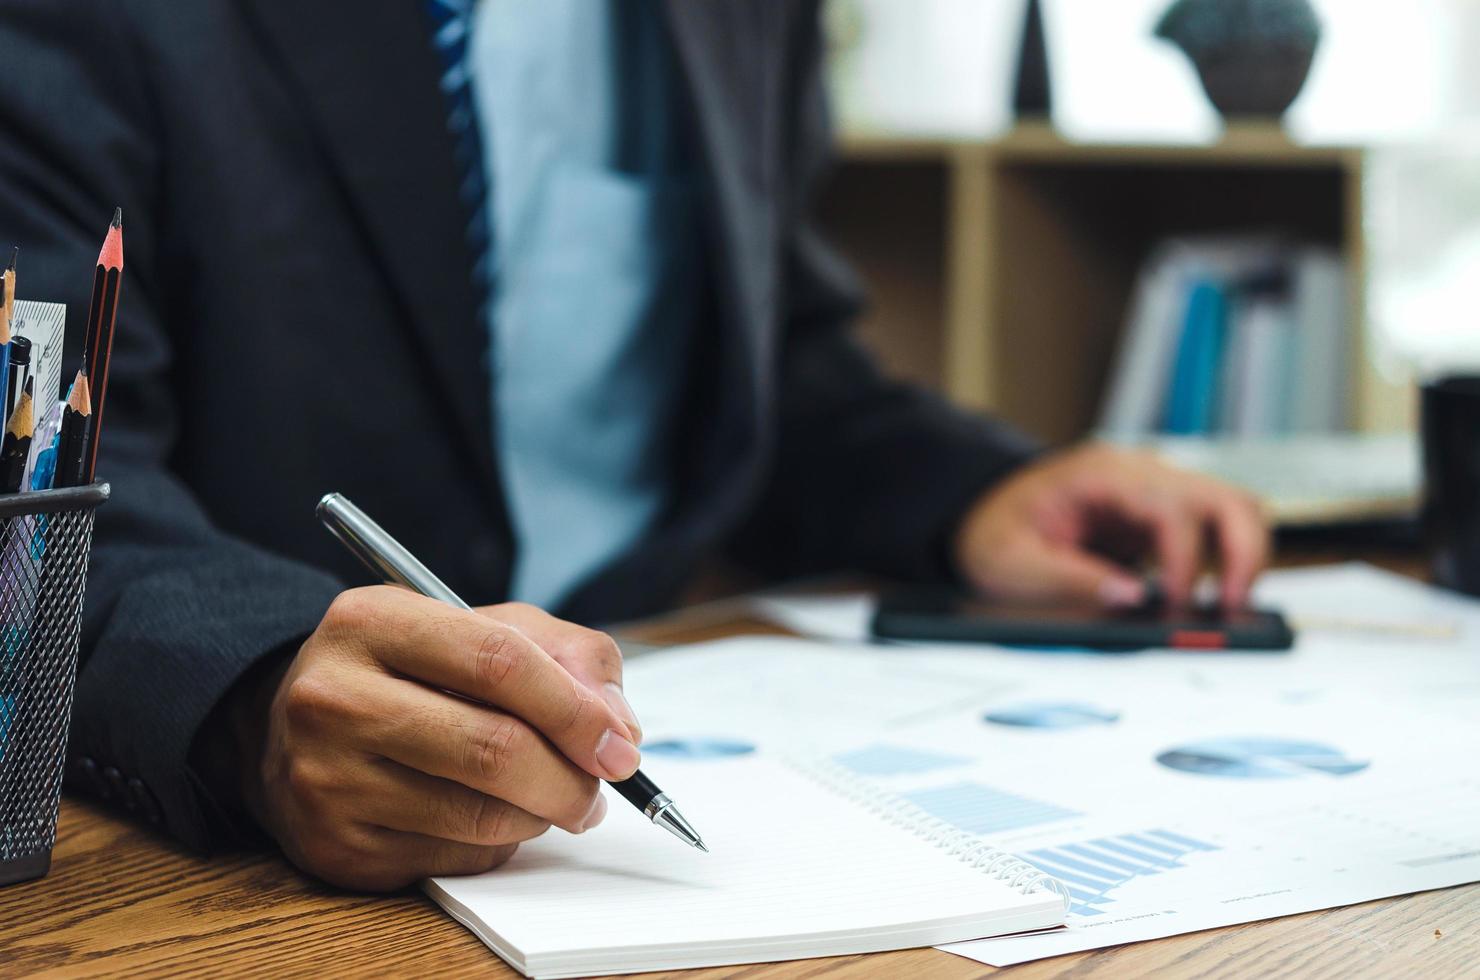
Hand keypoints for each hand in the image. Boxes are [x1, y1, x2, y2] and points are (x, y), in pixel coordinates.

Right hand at [238, 587, 642, 890]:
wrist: (294, 727)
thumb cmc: (411, 671)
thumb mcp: (483, 628)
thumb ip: (566, 656)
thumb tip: (616, 728)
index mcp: (372, 620)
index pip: (499, 662)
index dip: (575, 710)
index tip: (620, 745)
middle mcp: (335, 697)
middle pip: (494, 749)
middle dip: (571, 778)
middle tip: (600, 788)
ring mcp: (326, 778)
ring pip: (480, 815)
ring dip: (542, 814)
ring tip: (553, 798)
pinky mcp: (336, 845)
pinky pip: (454, 858)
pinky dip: (498, 844)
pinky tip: (490, 817)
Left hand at [953, 443, 1268, 608]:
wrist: (986, 510)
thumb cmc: (996, 531)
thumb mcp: (1011, 564)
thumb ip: (1068, 580)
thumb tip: (1131, 599)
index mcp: (1101, 475)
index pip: (1169, 508)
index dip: (1181, 561)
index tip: (1171, 605)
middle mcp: (1140, 472)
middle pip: (1226, 499)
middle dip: (1241, 555)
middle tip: (1230, 610)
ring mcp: (1157, 489)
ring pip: (1235, 508)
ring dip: (1243, 557)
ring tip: (1227, 609)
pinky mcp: (1163, 513)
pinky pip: (1216, 528)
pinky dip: (1226, 560)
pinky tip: (1210, 600)